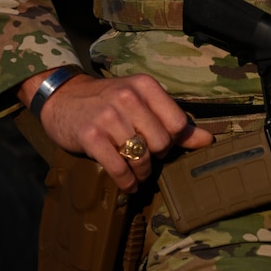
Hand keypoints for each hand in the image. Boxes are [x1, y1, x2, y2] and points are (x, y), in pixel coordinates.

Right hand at [20, 71, 213, 192]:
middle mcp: (128, 97)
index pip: (177, 122)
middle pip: (161, 142)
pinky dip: (126, 181)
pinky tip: (127, 184)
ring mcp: (108, 116)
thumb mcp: (141, 102)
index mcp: (145, 86)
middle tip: (147, 158)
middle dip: (156, 157)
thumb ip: (173, 121)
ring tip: (138, 174)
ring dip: (141, 172)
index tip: (161, 144)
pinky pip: (118, 167)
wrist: (63, 98)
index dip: (173, 140)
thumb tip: (207, 140)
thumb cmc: (108, 102)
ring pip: (141, 156)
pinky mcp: (90, 135)